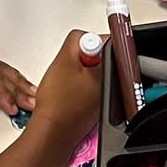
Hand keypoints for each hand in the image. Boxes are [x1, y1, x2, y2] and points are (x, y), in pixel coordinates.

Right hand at [28, 30, 102, 149]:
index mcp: (111, 71)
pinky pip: (88, 87)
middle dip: (84, 58)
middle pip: (100, 58)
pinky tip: (67, 93)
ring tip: (66, 81)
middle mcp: (113, 84)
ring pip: (93, 72)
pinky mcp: (95, 106)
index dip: (90, 43)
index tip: (81, 50)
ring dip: (80, 72)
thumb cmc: (57, 101)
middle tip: (70, 66)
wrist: (52, 131)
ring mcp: (105, 97)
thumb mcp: (64, 59)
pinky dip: (78, 86)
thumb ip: (77, 40)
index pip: (109, 43)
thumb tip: (87, 36)